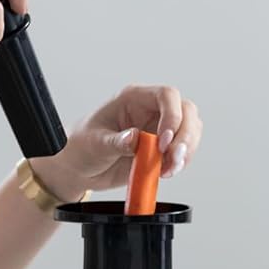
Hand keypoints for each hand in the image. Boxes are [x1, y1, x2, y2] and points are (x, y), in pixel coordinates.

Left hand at [28, 85, 202, 201]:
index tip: (163, 142)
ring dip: (186, 152)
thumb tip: (135, 138)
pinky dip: (180, 163)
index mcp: (133, 99)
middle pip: (186, 111)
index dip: (172, 116)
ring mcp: (158, 129)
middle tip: (172, 159)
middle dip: (185, 136)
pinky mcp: (160, 149)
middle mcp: (150, 110)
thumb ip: (116, 142)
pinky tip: (165, 173)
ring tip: (168, 170)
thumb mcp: (94, 144)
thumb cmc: (81, 147)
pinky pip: (183, 151)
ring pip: (190, 131)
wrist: (78, 169)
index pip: (166, 95)